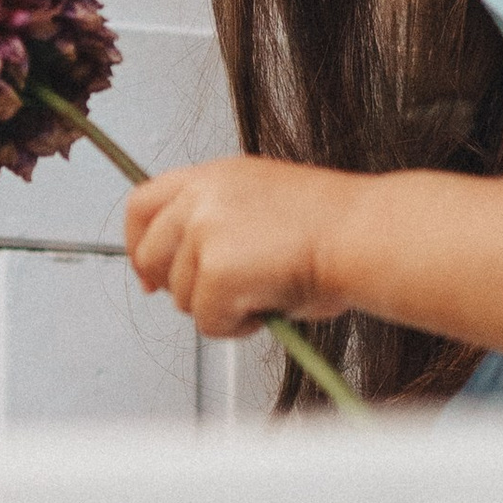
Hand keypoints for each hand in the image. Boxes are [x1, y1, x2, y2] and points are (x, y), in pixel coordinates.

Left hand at [125, 156, 355, 339]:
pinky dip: (237, 326)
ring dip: (219, 307)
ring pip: (181, 296)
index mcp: (214, 176)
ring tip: (265, 289)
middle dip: (179, 287)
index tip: (150, 273)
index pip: (142, 204)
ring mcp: (205, 233)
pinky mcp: (217, 272)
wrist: (364, 234)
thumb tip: (186, 271)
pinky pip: (208, 322)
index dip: (138, 245)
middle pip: (151, 257)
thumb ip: (217, 226)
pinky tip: (270, 303)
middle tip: (221, 297)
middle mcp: (202, 197)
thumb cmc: (332, 227)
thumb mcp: (260, 207)